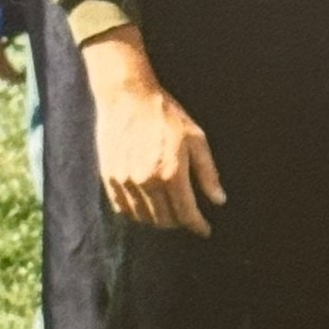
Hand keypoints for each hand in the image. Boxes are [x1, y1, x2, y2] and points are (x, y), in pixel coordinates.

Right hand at [81, 25, 224, 236]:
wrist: (127, 98)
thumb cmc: (166, 115)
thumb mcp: (196, 138)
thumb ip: (207, 172)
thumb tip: (219, 200)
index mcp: (171, 173)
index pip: (186, 213)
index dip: (198, 225)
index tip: (205, 230)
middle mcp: (146, 181)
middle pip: (165, 219)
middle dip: (180, 223)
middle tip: (189, 218)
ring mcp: (125, 181)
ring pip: (144, 217)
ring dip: (159, 220)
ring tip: (170, 214)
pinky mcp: (110, 178)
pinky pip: (123, 208)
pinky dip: (137, 213)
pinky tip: (147, 207)